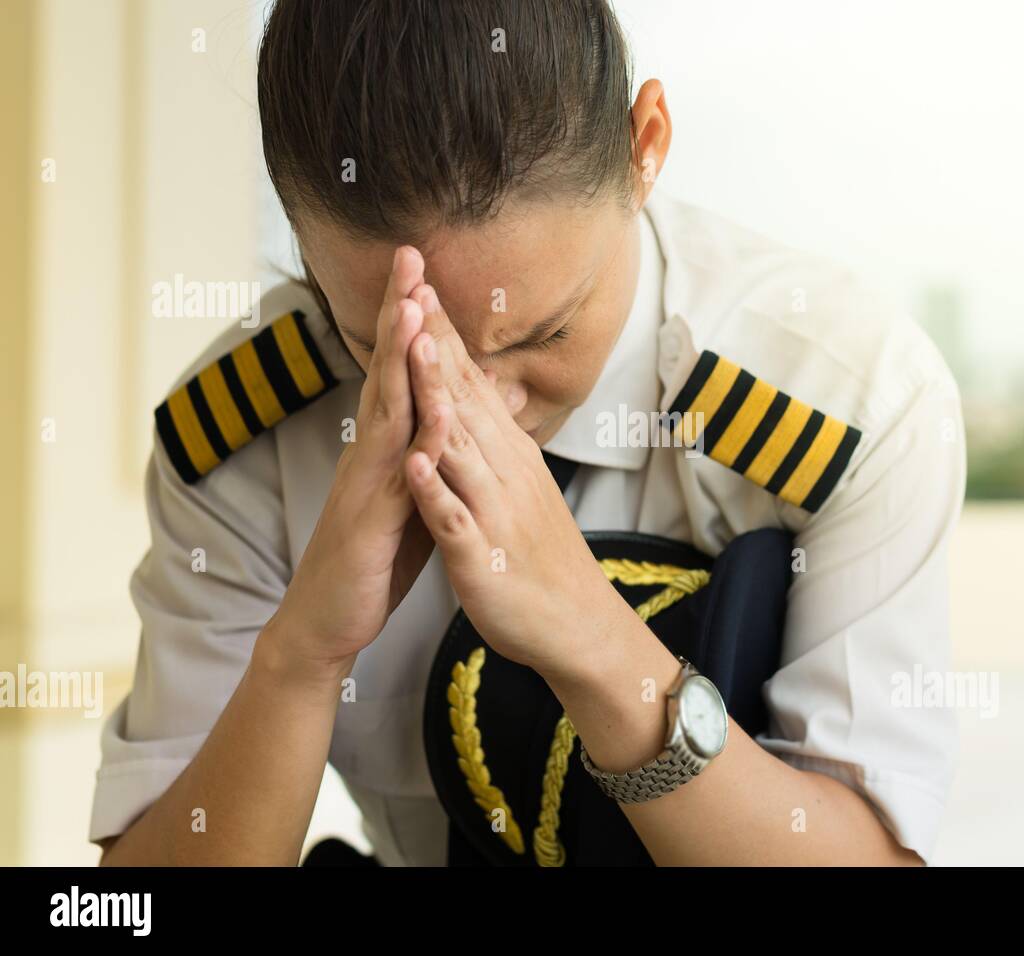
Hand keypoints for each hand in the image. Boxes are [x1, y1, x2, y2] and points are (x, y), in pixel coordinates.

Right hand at [269, 247, 440, 676]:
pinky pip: (398, 475)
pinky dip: (416, 440)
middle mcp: (371, 452)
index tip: (424, 268)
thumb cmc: (371, 556)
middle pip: (388, 369)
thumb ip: (423, 452)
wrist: (327, 620)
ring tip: (411, 307)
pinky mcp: (370, 520)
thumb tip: (447, 414)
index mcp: (386, 444)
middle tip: (409, 255)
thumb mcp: (408, 492)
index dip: (412, 319)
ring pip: (386, 410)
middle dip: (399, 311)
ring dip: (399, 359)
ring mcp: (367, 482)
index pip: (402, 369)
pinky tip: (433, 409)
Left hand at [400, 289, 623, 675]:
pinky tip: (415, 464)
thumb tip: (483, 390)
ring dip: (436, 398)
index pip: (470, 383)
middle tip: (414, 287)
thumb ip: (497, 438)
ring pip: (461, 448)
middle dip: (435, 344)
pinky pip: (456, 520)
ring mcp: (495, 512)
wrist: (577, 622)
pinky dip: (436, 491)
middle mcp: (505, 472)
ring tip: (412, 352)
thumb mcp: (522, 485)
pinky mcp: (483, 558)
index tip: (420, 284)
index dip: (443, 335)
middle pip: (464, 398)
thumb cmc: (541, 555)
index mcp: (509, 455)